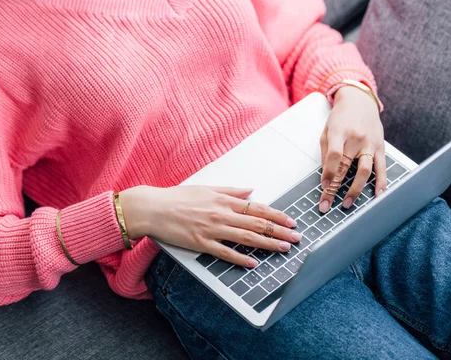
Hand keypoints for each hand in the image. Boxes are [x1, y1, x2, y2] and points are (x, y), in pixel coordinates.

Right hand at [119, 185, 300, 267]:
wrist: (153, 208)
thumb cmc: (178, 197)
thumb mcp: (207, 188)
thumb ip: (231, 191)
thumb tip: (250, 190)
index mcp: (224, 201)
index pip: (257, 208)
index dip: (277, 215)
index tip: (291, 221)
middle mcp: (221, 214)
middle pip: (257, 223)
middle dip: (279, 231)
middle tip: (296, 238)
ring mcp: (212, 229)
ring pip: (246, 237)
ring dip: (267, 244)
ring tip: (283, 249)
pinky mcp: (200, 243)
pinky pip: (224, 252)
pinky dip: (240, 258)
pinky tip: (253, 263)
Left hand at [318, 86, 386, 212]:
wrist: (360, 101)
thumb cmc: (341, 117)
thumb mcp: (327, 130)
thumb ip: (326, 152)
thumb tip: (326, 175)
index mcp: (339, 132)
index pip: (334, 155)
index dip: (328, 172)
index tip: (323, 187)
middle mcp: (356, 138)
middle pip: (346, 167)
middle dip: (336, 188)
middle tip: (327, 204)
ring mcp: (370, 143)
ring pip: (364, 170)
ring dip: (355, 189)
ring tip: (347, 203)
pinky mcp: (380, 147)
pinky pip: (382, 167)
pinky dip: (381, 182)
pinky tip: (377, 195)